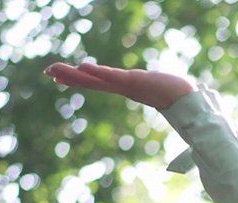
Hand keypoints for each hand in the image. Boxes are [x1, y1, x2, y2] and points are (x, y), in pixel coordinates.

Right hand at [44, 62, 196, 109]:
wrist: (189, 101)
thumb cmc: (175, 95)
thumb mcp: (155, 87)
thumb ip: (148, 86)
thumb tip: (146, 83)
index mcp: (124, 87)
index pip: (96, 82)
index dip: (77, 80)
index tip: (59, 78)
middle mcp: (122, 87)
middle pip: (91, 81)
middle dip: (69, 76)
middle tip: (48, 71)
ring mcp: (126, 85)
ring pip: (97, 79)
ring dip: (76, 75)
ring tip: (57, 70)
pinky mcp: (134, 82)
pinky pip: (112, 77)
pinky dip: (98, 72)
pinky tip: (83, 67)